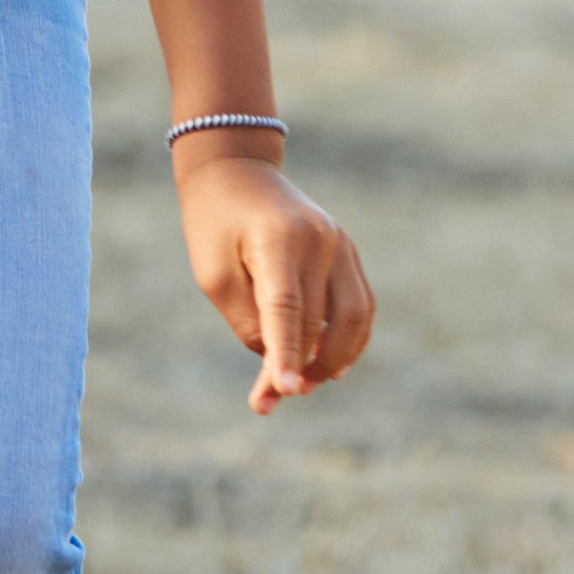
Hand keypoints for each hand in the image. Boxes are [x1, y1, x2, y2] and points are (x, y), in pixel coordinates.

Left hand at [175, 145, 372, 411]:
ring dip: (333, 359)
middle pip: (317, 321)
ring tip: (302, 384)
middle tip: (265, 401)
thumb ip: (247, 320)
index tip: (287, 391)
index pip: (287, 308)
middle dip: (296, 367)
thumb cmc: (216, 225)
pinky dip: (349, 339)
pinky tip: (328, 364)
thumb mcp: (213, 274)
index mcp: (278, 239)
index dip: (286, 353)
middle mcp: (319, 240)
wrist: (238, 172)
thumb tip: (285, 364)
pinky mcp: (348, 252)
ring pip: (354, 318)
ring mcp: (341, 244)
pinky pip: (361, 306)